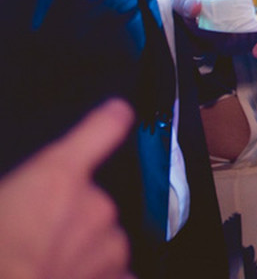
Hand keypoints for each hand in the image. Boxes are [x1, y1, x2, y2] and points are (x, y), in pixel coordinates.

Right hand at [0, 99, 134, 278]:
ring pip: (104, 238)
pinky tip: (70, 277)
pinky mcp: (118, 277)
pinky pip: (113, 271)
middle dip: (72, 217)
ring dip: (84, 248)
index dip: (111, 119)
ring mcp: (111, 243)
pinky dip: (97, 274)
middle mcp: (96, 204)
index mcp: (59, 176)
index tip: (118, 113)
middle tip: (39, 239)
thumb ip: (18, 185)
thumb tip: (21, 189)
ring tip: (49, 265)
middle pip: (94, 200)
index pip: (102, 129)